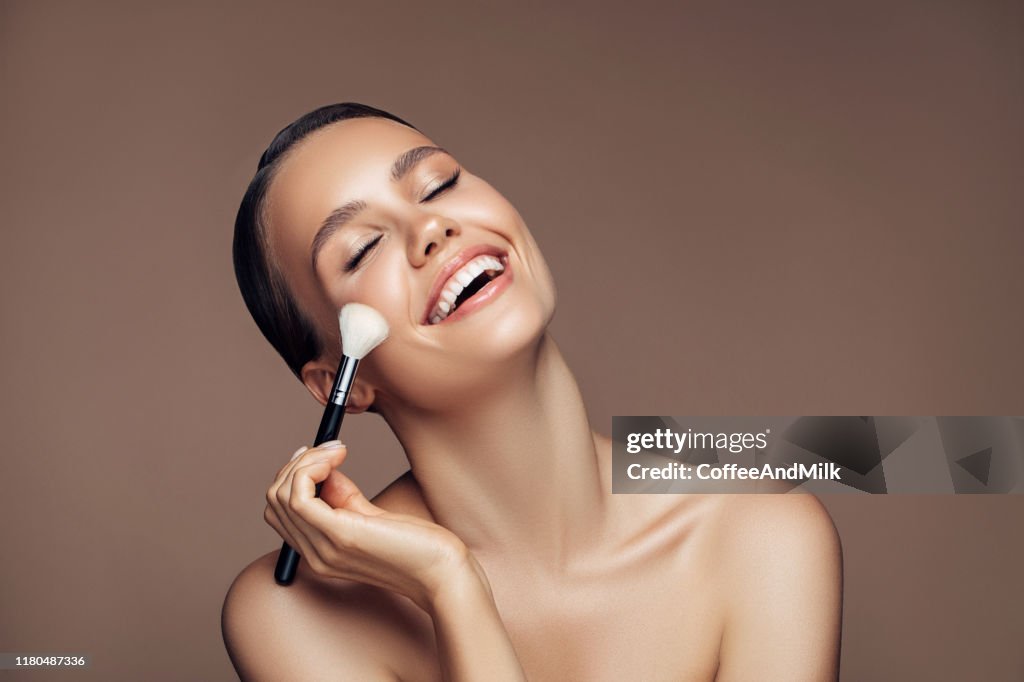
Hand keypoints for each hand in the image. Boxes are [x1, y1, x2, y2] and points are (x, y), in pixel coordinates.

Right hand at [264, 441, 477, 611]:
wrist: (441, 571)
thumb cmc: (415, 545)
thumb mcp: (369, 515)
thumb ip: (340, 496)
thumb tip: (325, 468)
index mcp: (318, 552)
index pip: (278, 511)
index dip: (293, 476)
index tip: (320, 455)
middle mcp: (314, 555)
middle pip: (274, 500)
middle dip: (297, 464)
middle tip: (331, 448)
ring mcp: (323, 548)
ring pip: (282, 495)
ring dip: (307, 461)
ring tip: (337, 450)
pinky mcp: (340, 535)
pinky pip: (299, 497)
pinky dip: (312, 468)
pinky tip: (338, 458)